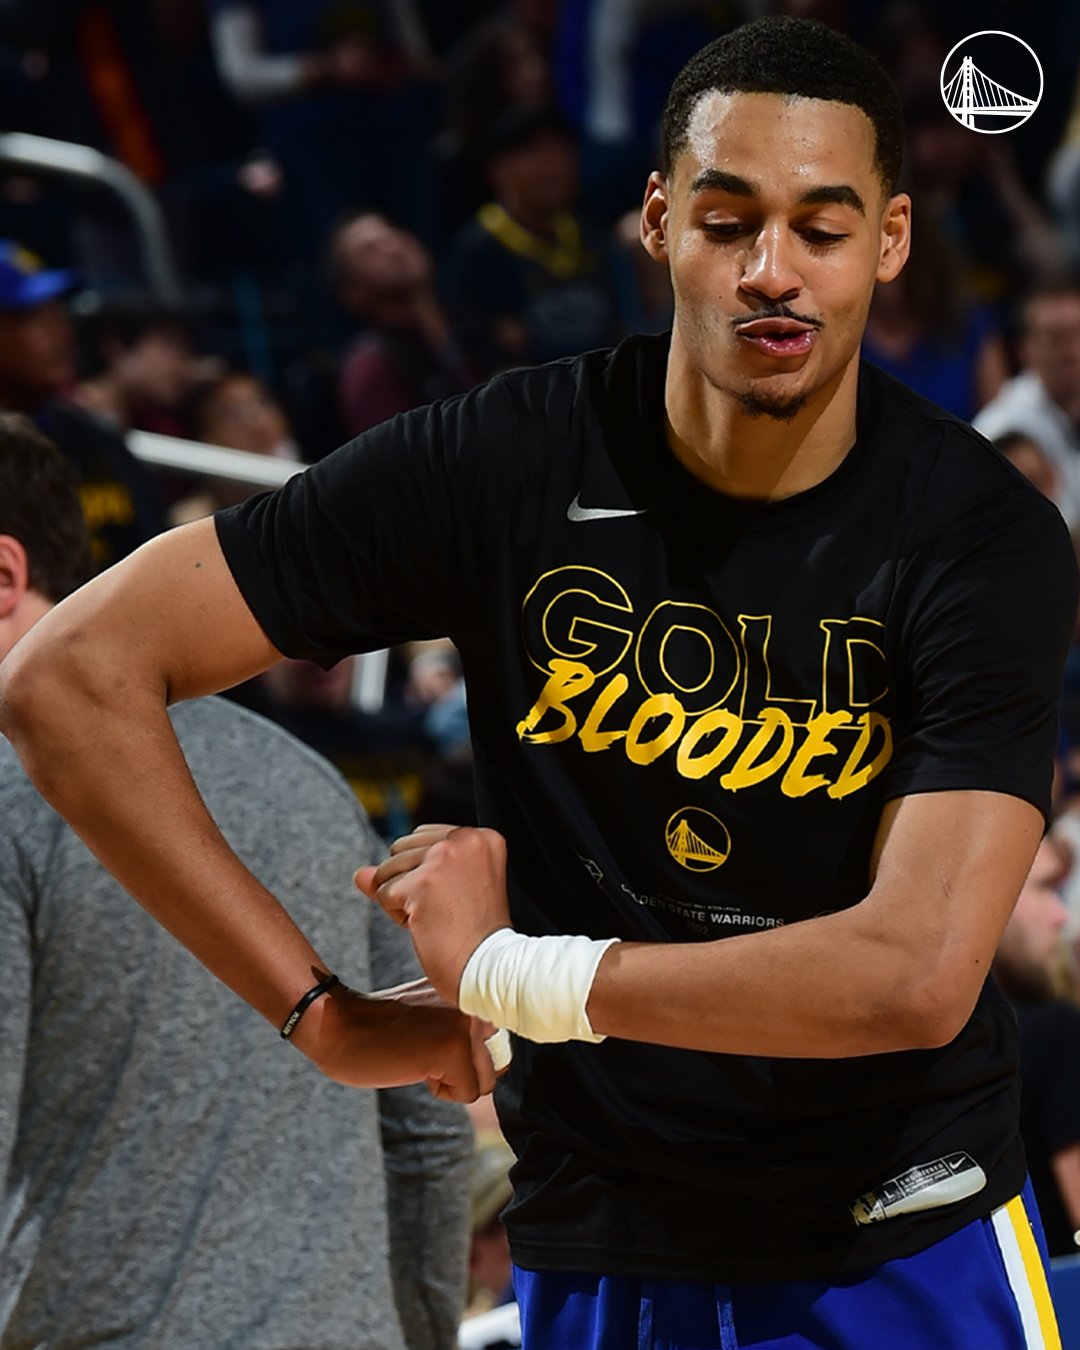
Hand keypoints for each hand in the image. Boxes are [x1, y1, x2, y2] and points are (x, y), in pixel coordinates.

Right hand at [290, 977, 498, 1101]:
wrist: (342, 1026)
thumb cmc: (385, 1028)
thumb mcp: (437, 1014)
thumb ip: (467, 1023)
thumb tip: (501, 1057)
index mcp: (474, 989)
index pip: (502, 1041)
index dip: (471, 1057)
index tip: (437, 1042)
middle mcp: (478, 1002)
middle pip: (499, 1063)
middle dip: (466, 1071)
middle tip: (427, 1051)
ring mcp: (468, 1024)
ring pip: (487, 1082)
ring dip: (455, 1081)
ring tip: (422, 1056)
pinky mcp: (455, 1048)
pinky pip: (468, 1094)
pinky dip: (442, 1090)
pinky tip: (416, 1065)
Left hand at [355, 825, 511, 1004]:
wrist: (492, 969)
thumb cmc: (474, 936)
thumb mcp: (448, 890)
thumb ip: (406, 871)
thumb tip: (360, 874)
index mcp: (480, 837)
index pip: (423, 838)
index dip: (426, 873)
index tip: (455, 898)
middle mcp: (465, 838)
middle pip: (401, 849)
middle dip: (410, 883)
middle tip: (447, 910)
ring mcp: (444, 857)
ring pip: (388, 870)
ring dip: (403, 901)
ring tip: (439, 917)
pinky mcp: (423, 882)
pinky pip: (383, 893)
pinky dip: (398, 916)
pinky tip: (427, 926)